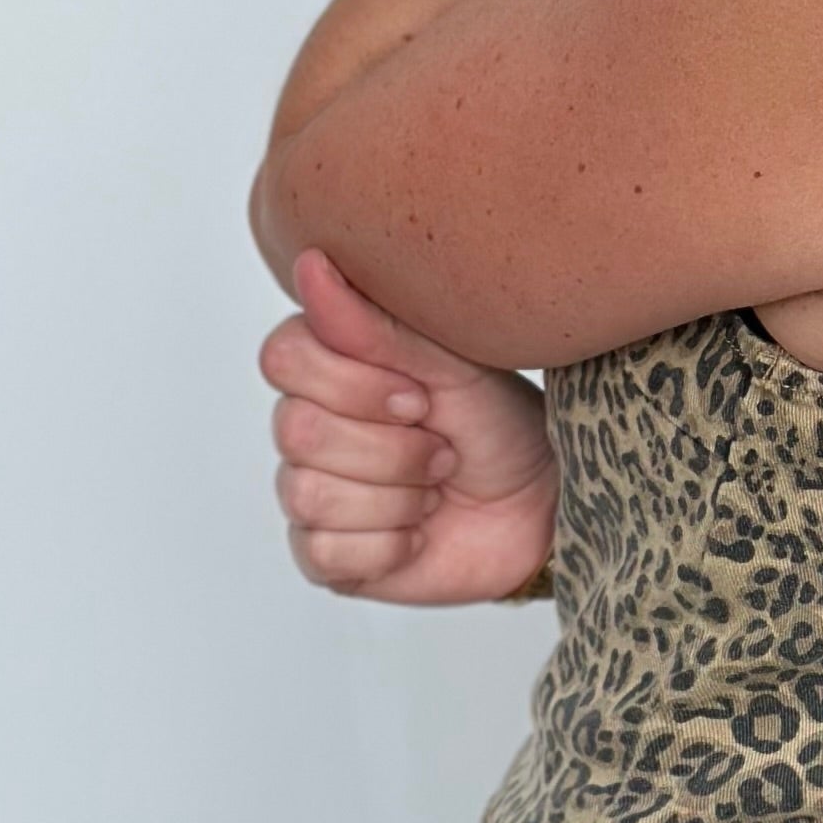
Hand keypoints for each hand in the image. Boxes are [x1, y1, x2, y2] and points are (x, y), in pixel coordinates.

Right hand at [260, 248, 557, 605]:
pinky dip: (389, 545)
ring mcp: (310, 493)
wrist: (539, 507)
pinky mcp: (326, 556)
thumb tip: (312, 266)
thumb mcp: (451, 365)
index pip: (282, 358)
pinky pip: (325, 550)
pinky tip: (418, 532)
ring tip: (435, 487)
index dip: (352, 383)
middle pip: (298, 430)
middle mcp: (306, 427)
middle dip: (391, 446)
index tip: (418, 396)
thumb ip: (374, 324)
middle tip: (442, 448)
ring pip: (310, 494)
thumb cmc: (497, 427)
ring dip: (397, 496)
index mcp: (328, 368)